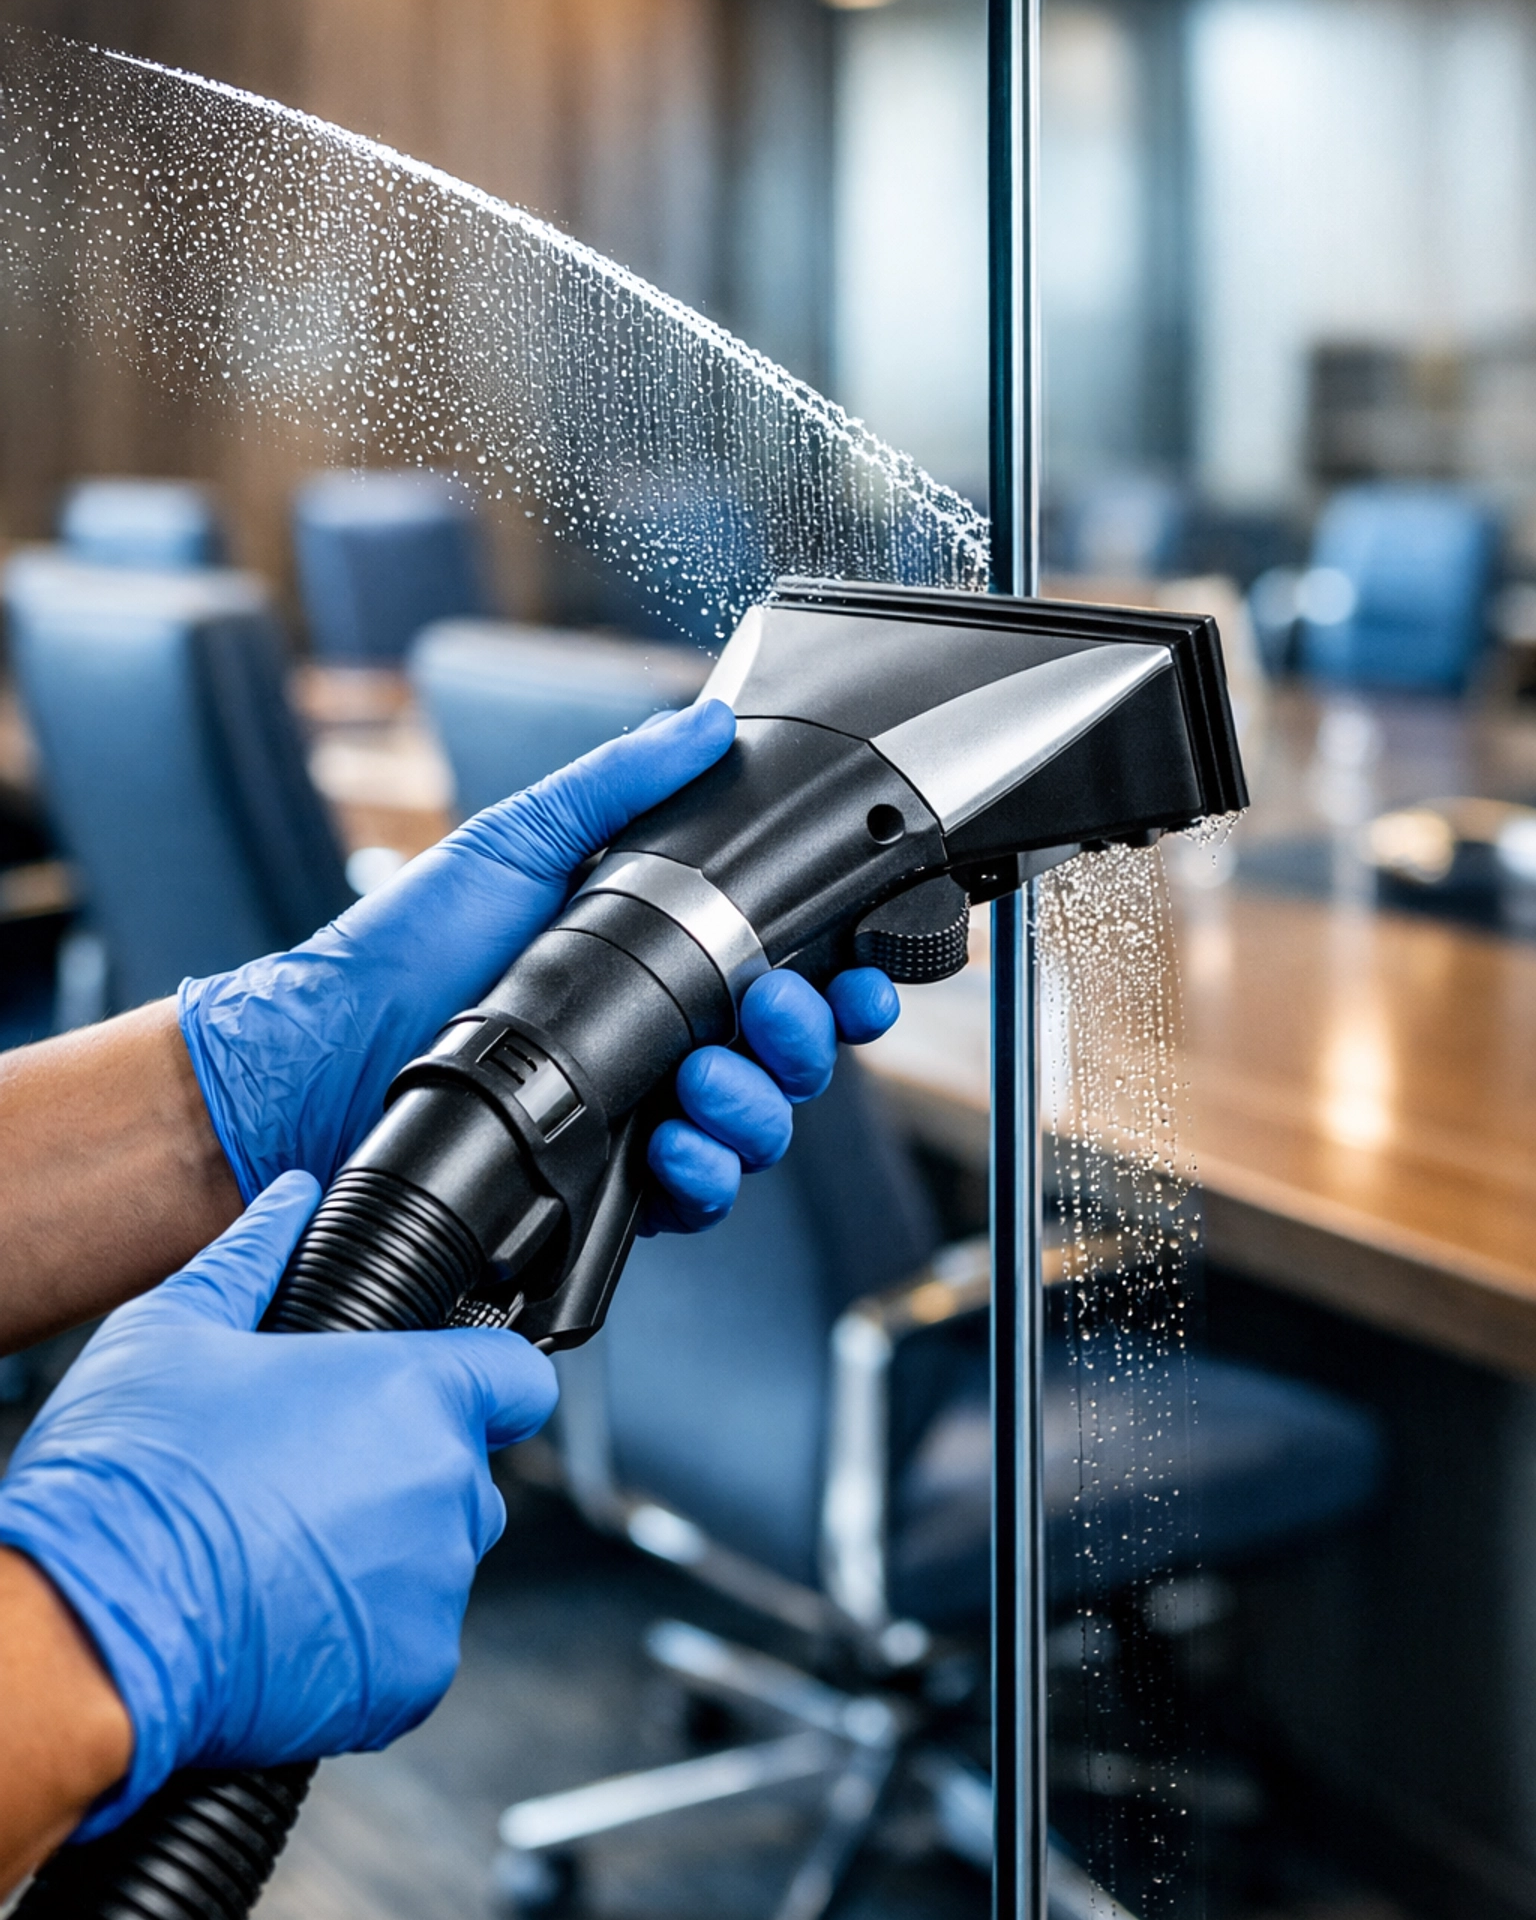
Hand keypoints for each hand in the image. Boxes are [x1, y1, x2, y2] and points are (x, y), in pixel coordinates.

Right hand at [0, 1174, 556, 1835]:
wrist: (88, 1631)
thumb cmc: (130, 1479)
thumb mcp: (174, 1330)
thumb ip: (253, 1255)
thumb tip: (290, 1201)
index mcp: (413, 1393)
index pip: (517, 1377)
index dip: (484, 1378)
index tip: (449, 1389)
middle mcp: (445, 1489)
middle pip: (464, 1473)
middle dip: (404, 1473)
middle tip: (306, 1480)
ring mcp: (434, 1589)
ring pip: (434, 1562)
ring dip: (380, 1558)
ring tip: (275, 1553)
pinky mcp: (409, 1680)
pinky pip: (406, 1647)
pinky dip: (360, 1641)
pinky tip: (280, 1618)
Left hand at [179, 701, 898, 1229]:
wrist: (323, 1058)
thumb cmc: (405, 950)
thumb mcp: (516, 841)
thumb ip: (618, 784)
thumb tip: (706, 723)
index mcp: (652, 958)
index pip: (784, 974)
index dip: (842, 982)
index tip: (861, 974)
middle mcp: (659, 1040)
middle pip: (793, 1058)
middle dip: (809, 1043)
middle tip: (775, 1014)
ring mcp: (638, 1114)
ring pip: (757, 1129)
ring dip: (759, 1111)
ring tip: (707, 1085)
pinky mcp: (606, 1186)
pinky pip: (695, 1196)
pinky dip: (701, 1177)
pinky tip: (670, 1149)